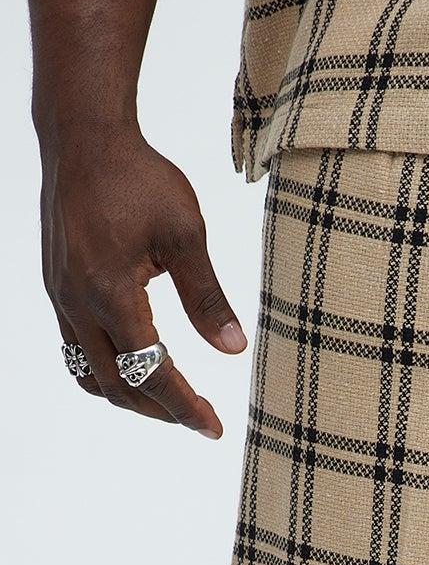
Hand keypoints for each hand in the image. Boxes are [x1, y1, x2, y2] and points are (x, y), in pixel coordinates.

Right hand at [40, 123, 245, 436]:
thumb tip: (235, 349)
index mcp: (110, 293)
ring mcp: (61, 296)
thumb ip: (208, 298)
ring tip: (171, 400)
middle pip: (118, 386)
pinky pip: (77, 348)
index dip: (184, 407)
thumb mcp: (186, 234)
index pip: (150, 373)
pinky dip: (108, 370)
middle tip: (200, 419)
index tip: (213, 427)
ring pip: (91, 373)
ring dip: (131, 395)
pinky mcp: (57, 287)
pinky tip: (138, 364)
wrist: (83, 137)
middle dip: (161, 410)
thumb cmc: (137, 177)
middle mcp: (77, 302)